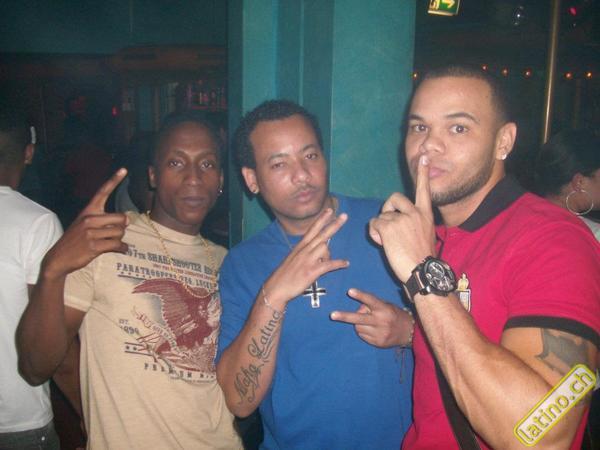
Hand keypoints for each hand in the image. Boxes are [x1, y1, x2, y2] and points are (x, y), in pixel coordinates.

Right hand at [42, 168, 128, 278]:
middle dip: (122, 227)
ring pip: (120, 233)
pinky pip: (118, 245)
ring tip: (112, 243)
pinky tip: (121, 249)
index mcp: (88, 211)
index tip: (124, 169)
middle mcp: (89, 219)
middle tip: (116, 233)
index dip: (114, 180)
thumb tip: (127, 220)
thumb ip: (104, 220)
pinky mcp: (94, 246)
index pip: (103, 192)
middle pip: (121, 218)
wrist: (58, 258)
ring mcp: (91, 232)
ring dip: (120, 239)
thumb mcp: (84, 225)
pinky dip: (122, 248)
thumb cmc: (76, 240)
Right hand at [263, 208, 348, 308]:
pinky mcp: (311, 271)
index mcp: (300, 247)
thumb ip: (306, 253)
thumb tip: (319, 251)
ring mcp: (307, 260)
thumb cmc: (284, 275)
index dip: (321, 219)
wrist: (276, 288)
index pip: (312, 229)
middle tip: (344, 216)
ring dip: (330, 255)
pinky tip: (346, 263)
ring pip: (325, 248)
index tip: (329, 210)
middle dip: (334, 224)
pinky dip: (339, 263)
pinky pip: (329, 264)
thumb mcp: (293, 259)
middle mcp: (304, 251)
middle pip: (321, 234)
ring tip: (330, 263)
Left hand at [330, 288, 412, 347]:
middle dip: (344, 316)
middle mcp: (381, 321)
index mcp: (384, 309)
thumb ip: (372, 306)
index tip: (350, 291)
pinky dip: (364, 331)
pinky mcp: (377, 343)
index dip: (360, 295)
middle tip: (332, 315)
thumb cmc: (394, 315)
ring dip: (358, 324)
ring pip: (358, 327)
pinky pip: (363, 336)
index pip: (370, 300)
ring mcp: (379, 333)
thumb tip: (358, 308)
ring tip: (368, 322)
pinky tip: (372, 330)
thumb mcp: (386, 306)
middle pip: (359, 318)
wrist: (409, 333)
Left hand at [369, 155, 435, 281]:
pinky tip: (382, 243)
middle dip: (387, 208)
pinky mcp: (389, 226)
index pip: (424, 190)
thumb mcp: (424, 236)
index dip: (423, 173)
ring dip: (380, 227)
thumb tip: (395, 224)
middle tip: (388, 223)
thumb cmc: (422, 260)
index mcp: (426, 214)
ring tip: (388, 242)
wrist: (422, 272)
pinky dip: (374, 233)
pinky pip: (374, 224)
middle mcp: (415, 213)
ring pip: (382, 215)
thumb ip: (412, 224)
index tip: (425, 158)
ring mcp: (402, 218)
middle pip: (394, 198)